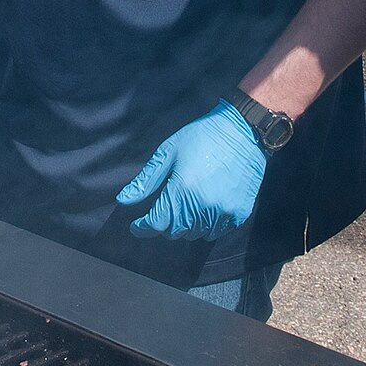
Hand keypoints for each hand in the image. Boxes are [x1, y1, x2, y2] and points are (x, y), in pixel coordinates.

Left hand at [116, 101, 266, 241]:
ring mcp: (223, 211)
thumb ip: (146, 181)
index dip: (143, 227)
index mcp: (182, 189)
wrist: (242, 131)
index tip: (137, 226)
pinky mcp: (239, 213)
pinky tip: (204, 208)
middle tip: (165, 207)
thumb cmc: (202, 137)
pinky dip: (206, 226)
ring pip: (195, 234)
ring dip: (185, 225)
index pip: (157, 224)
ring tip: (186, 205)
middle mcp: (203, 205)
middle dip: (164, 223)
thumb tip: (123, 200)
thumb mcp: (168, 153)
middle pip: (175, 231)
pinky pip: (215, 232)